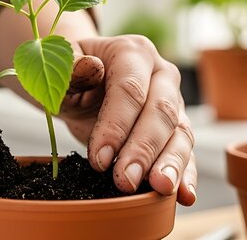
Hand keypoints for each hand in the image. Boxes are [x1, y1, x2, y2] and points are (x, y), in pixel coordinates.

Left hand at [62, 35, 196, 205]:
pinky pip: (185, 151)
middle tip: (125, 180)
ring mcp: (172, 100)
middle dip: (143, 149)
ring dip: (171, 164)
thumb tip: (89, 68)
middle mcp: (160, 73)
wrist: (79, 83)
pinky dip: (187, 174)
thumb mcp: (59, 68)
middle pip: (161, 112)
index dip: (116, 125)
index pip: (130, 89)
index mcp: (132, 52)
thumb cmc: (68, 74)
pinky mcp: (175, 128)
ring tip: (161, 189)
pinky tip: (185, 196)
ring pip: (180, 133)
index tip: (98, 158)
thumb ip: (71, 69)